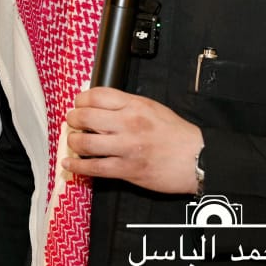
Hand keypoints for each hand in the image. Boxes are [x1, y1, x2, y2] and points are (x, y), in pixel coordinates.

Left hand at [63, 87, 202, 193]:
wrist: (197, 159)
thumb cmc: (176, 134)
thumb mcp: (152, 108)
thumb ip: (127, 105)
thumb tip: (100, 106)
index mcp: (134, 105)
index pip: (96, 95)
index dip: (81, 100)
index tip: (78, 104)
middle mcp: (128, 124)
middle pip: (85, 117)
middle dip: (73, 119)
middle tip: (73, 122)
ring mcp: (126, 148)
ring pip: (85, 143)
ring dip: (74, 142)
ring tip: (74, 141)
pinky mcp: (127, 169)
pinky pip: (94, 168)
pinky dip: (77, 166)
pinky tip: (69, 163)